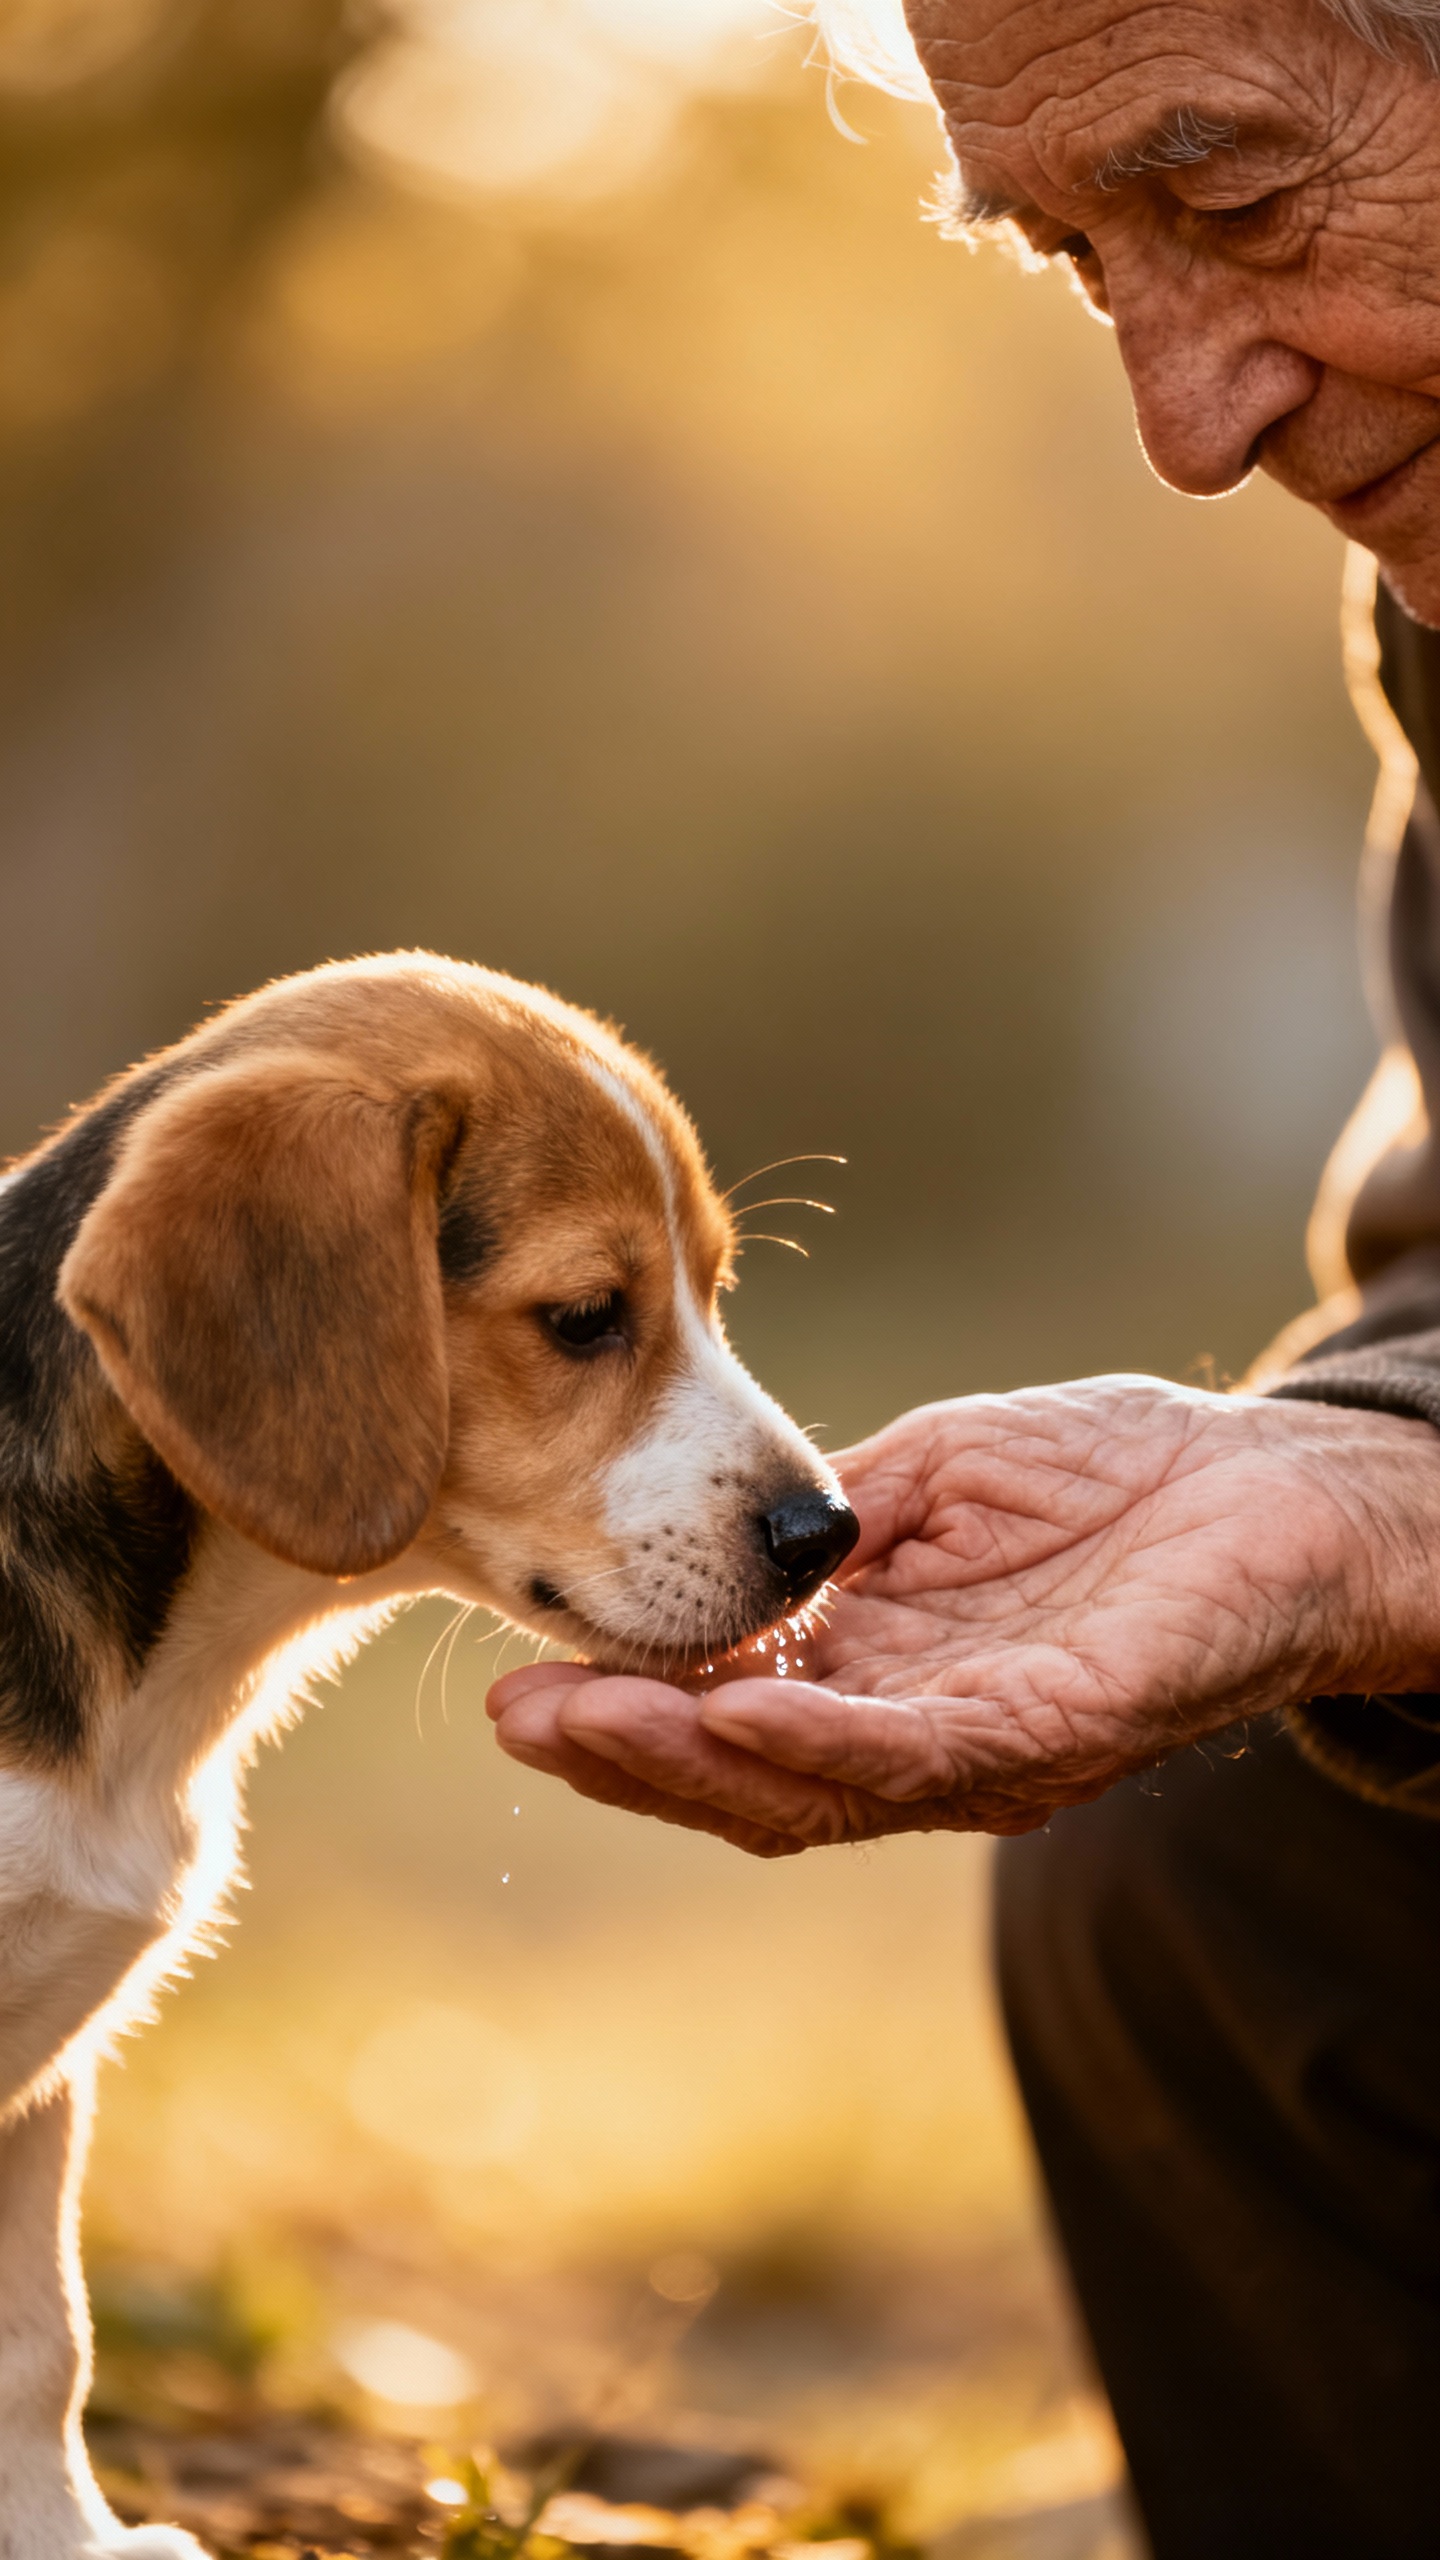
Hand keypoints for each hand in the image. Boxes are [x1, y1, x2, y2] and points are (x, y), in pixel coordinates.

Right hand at [487, 1379, 1439, 1853]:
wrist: (1264, 1478)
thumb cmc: (1103, 1473)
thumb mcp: (923, 1479)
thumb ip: (818, 1529)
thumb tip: (698, 1543)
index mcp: (870, 1673)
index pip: (725, 1717)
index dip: (625, 1708)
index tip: (521, 1674)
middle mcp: (913, 1735)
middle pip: (746, 1780)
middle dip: (625, 1756)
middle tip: (516, 1719)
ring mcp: (984, 1749)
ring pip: (815, 1789)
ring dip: (691, 1763)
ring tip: (587, 1726)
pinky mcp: (1060, 1734)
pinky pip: (927, 1758)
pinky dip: (828, 1744)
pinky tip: (744, 1717)